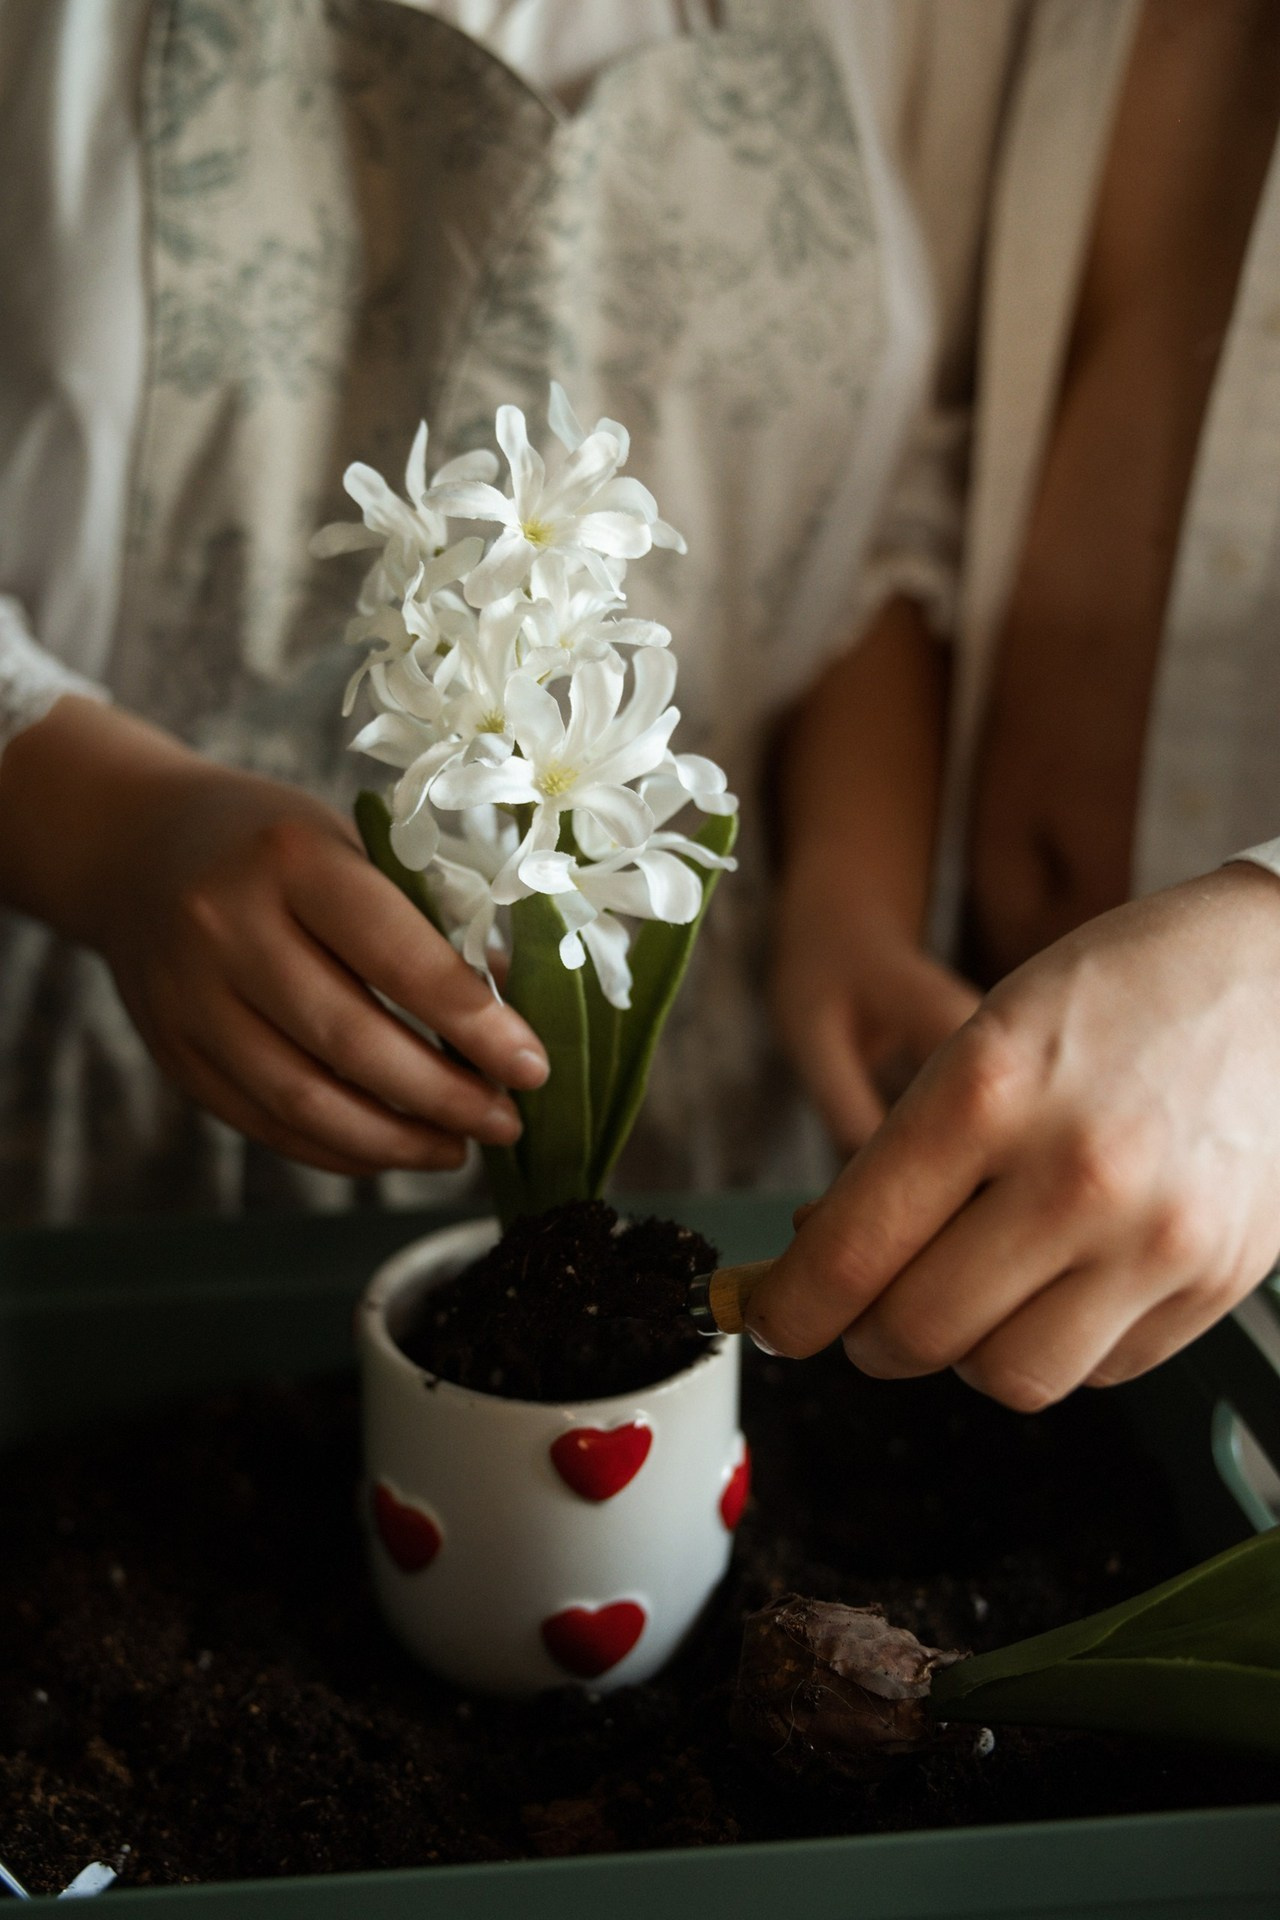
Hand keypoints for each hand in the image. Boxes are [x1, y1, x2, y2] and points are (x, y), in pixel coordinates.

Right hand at [1, 699, 547, 1176]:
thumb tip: (517, 1011)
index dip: (472, 1022)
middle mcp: (227, 927)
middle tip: (507, 1121)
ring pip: (302, 1099)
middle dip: (443, 1096)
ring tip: (459, 1148)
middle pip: (349, 1040)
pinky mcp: (172, 1054)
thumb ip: (432, 922)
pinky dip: (338, 1150)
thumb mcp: (355, 846)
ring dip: (394, 1140)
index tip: (533, 1067)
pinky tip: (392, 1150)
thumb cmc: (277, 847)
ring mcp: (190, 998)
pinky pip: (264, 1124)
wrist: (135, 848)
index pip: (396, 955)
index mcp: (292, 858)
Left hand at [749, 865, 1279, 1408]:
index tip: (769, 1320)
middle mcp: (1076, 1171)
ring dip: (964, 1353)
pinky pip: (1098, 1371)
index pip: (852, 1252)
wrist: (1277, 976)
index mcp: (989, 1090)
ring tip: (968, 1293)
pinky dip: (1055, 1344)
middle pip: (919, 1333)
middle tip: (865, 1310)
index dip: (789, 1308)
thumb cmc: (1114, 993)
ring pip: (1008, 1377)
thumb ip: (903, 1154)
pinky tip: (1056, 1280)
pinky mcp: (1217, 1279)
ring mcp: (1158, 1235)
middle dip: (867, 1336)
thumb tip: (821, 1257)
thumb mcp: (983, 1037)